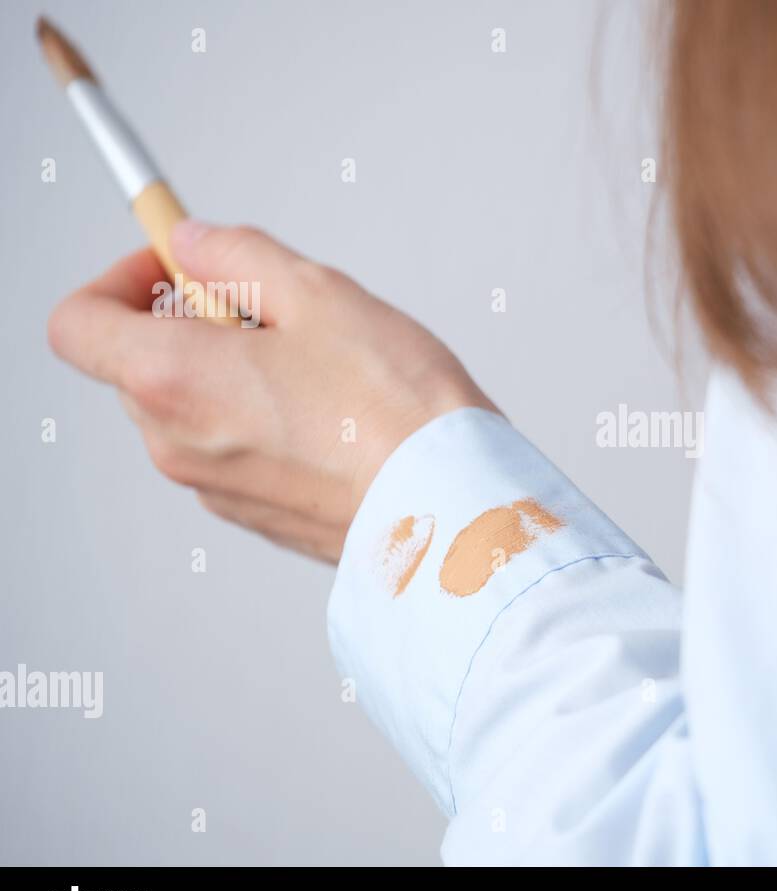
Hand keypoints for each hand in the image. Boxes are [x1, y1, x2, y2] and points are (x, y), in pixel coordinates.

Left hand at [48, 223, 496, 562]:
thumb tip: (193, 245)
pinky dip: (260, 419)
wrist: (453, 507)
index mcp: (171, 379)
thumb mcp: (317, 294)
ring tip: (320, 367)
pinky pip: (232, 449)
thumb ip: (234, 255)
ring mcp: (213, 488)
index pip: (77, 323)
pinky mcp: (255, 514)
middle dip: (190, 322)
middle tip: (274, 310)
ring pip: (190, 407)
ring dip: (231, 373)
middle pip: (139, 363)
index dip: (119, 279)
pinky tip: (333, 413)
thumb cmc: (396, 409)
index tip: (177, 266)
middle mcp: (174, 443)